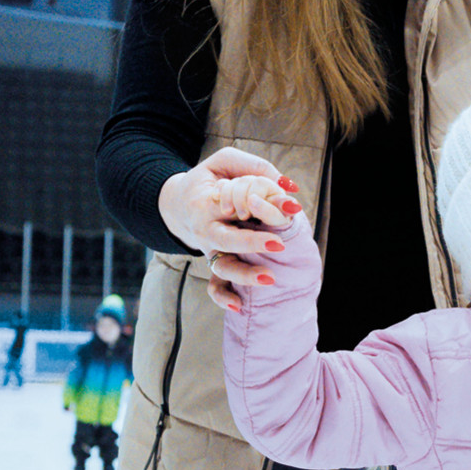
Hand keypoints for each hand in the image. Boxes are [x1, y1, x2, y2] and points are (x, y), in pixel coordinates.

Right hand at [156, 146, 302, 313]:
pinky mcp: (214, 261)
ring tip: (269, 278)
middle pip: (227, 238)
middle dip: (252, 242)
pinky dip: (223, 297)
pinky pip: (213, 285)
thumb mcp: (224, 162)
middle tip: (279, 244)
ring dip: (244, 275)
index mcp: (207, 200)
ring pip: (222, 267)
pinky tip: (239, 307)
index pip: (235, 201)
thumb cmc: (208, 180)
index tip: (292, 205)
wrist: (179, 204)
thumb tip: (288, 186)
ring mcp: (209, 248)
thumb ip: (255, 168)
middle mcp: (206, 228)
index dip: (263, 201)